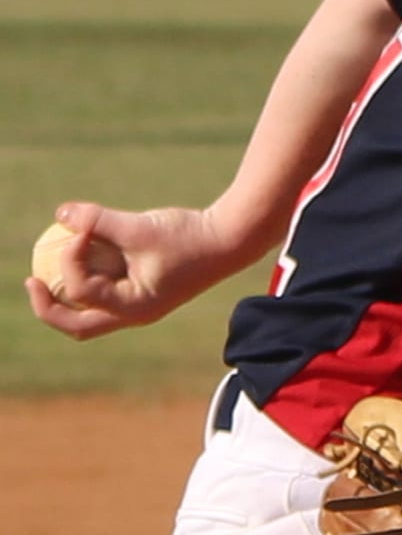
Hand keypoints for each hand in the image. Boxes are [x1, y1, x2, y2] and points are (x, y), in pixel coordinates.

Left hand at [24, 202, 240, 339]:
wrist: (233, 238)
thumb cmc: (191, 236)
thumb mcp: (142, 227)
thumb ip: (99, 220)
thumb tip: (61, 212)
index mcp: (133, 308)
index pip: (82, 290)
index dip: (69, 259)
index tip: (80, 229)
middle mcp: (134, 314)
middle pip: (76, 325)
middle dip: (48, 305)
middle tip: (31, 280)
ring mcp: (140, 305)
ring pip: (90, 311)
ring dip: (68, 291)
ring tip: (52, 265)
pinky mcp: (146, 289)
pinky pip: (107, 291)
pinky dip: (91, 276)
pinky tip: (87, 252)